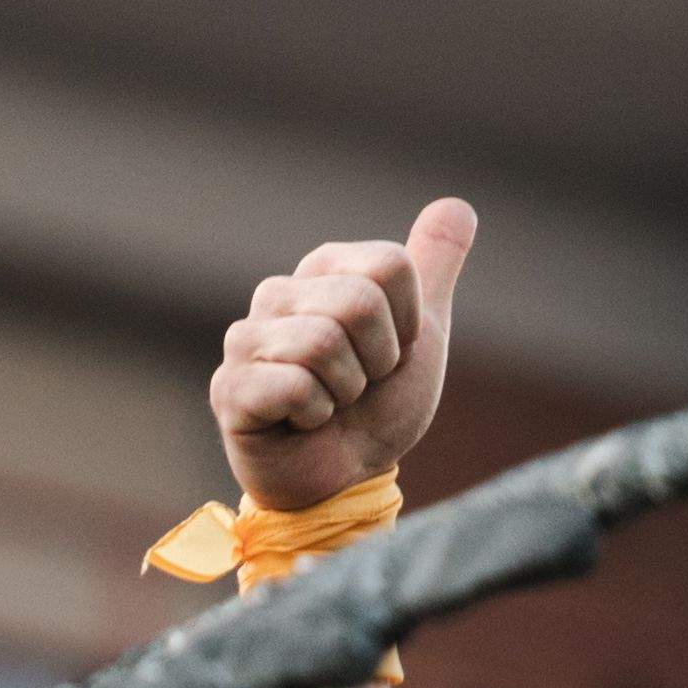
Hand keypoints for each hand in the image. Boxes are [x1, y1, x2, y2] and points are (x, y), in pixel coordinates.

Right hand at [212, 201, 476, 513]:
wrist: (345, 483)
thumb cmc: (377, 409)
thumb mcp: (421, 334)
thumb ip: (434, 267)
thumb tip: (458, 204)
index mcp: (324, 269)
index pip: (390, 266)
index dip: (406, 324)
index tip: (387, 355)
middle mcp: (279, 293)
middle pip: (358, 302)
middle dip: (377, 362)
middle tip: (358, 387)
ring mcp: (246, 339)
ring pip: (324, 342)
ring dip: (346, 392)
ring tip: (329, 405)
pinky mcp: (229, 388)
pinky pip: (293, 386)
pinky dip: (315, 417)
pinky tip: (301, 424)